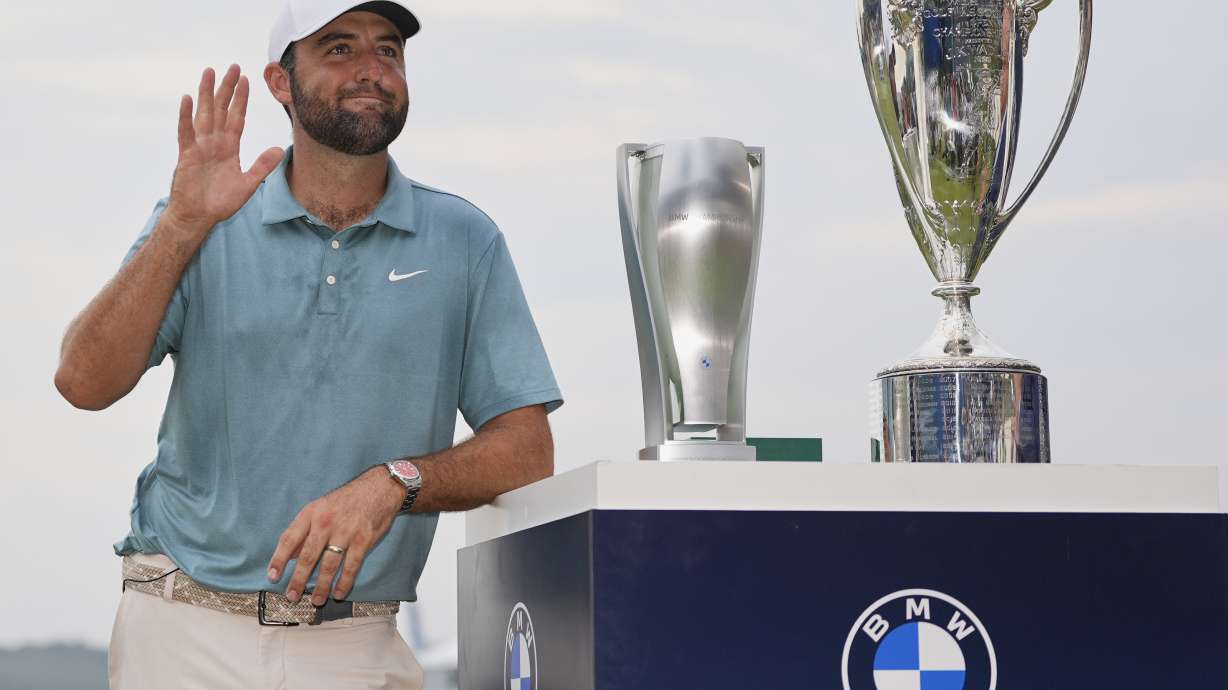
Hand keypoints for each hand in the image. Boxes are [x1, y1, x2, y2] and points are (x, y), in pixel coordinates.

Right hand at [165, 65, 283, 235]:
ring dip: (207, 93)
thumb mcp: (248, 184)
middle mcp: (214, 142)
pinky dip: (186, 116)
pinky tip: (187, 99)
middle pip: (222, 109)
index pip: (237, 117)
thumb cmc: (220, 202)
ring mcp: (200, 147)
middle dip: (227, 88)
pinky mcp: (187, 155)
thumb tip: (280, 150)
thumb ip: (262, 166)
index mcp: (229, 147)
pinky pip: (186, 132)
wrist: (199, 217)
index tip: (247, 80)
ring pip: (205, 114)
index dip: (241, 99)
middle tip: (233, 66)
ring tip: (209, 72)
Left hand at [267, 466, 404, 604]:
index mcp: (311, 513)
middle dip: (298, 579)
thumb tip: (288, 556)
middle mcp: (326, 522)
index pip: (289, 539)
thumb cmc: (346, 500)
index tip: (273, 576)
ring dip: (321, 586)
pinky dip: (344, 582)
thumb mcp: (320, 507)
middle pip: (308, 556)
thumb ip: (304, 531)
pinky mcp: (363, 539)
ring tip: (316, 600)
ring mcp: (346, 531)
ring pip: (329, 565)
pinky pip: (351, 566)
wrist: (379, 488)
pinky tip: (339, 592)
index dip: (279, 559)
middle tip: (292, 595)